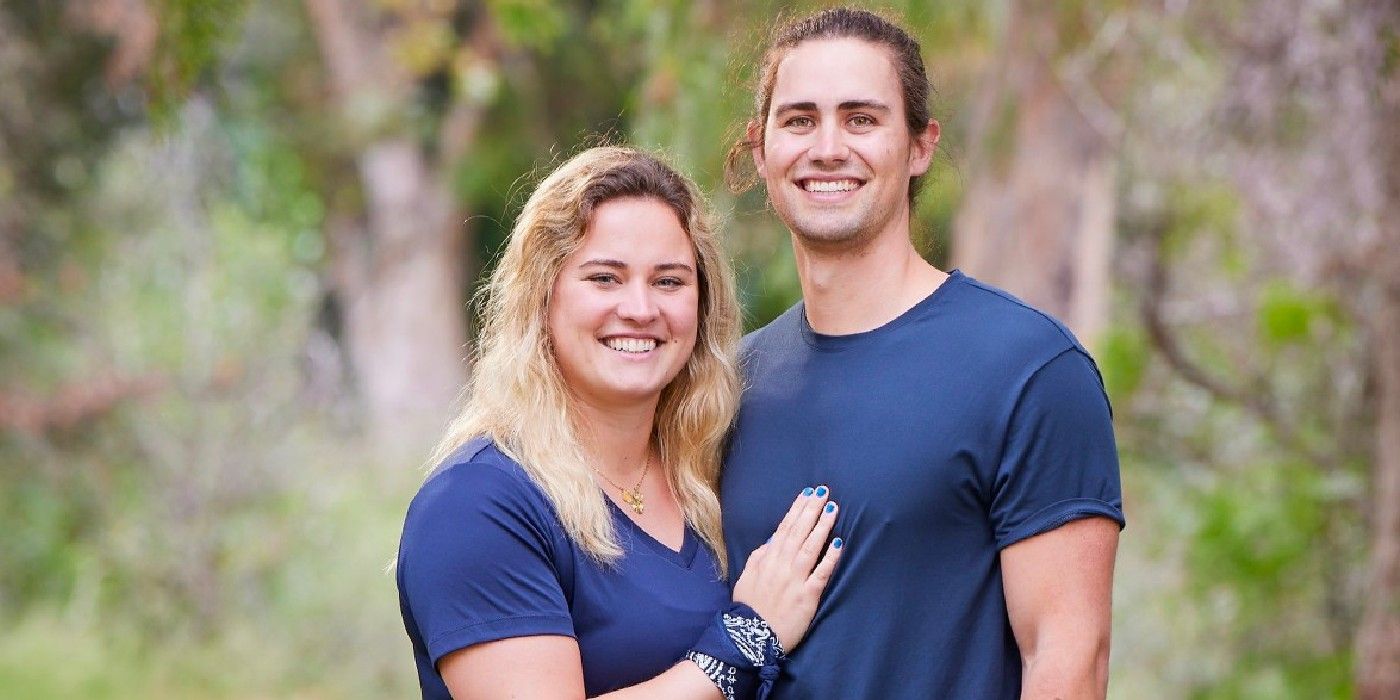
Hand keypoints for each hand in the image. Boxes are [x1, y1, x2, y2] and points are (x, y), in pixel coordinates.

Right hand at [731, 486, 843, 652]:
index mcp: (767, 559)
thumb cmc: (748, 608)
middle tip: (824, 492)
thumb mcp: (747, 577)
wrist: (750, 637)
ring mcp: (795, 579)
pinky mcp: (807, 595)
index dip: (797, 510)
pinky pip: (821, 573)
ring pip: (811, 547)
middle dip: (812, 510)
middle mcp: (782, 565)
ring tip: (833, 509)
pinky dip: (829, 558)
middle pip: (799, 532)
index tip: (808, 494)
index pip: (785, 528)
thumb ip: (759, 557)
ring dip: (822, 526)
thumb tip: (772, 540)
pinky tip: (838, 543)